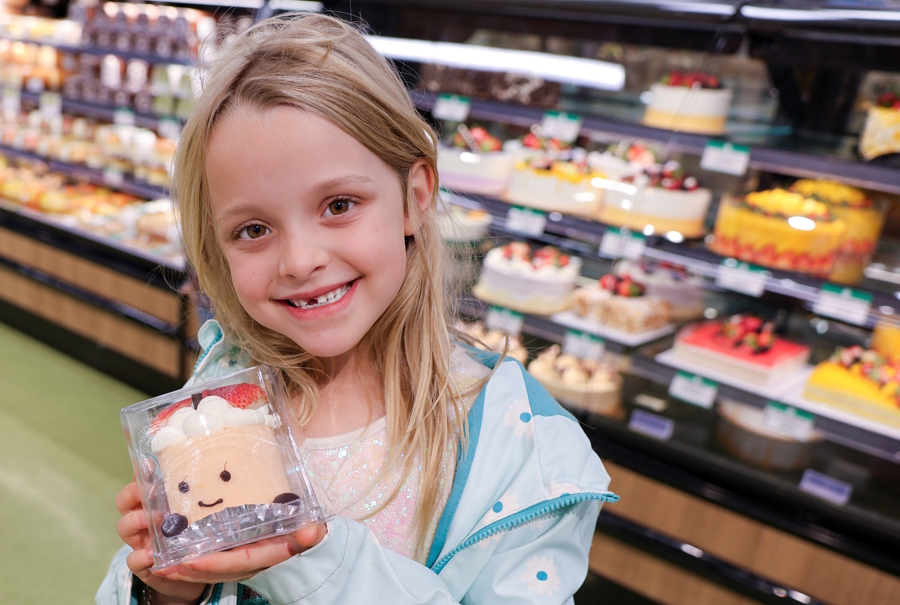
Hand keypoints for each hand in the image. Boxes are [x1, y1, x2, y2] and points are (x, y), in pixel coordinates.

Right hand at [115, 481, 206, 604]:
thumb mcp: (198, 513)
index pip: (141, 482)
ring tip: (151, 519)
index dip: (142, 472)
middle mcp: (144, 519)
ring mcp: (141, 541)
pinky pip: (133, 560)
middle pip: (125, 501)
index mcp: (156, 503)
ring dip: (135, 520)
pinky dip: (140, 556)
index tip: (151, 464)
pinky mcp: (143, 565)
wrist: (191, 573)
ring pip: (124, 527)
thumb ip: (200, 497)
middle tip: (148, 492)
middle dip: (133, 493)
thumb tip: (218, 471)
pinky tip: (151, 554)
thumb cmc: (194, 535)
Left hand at [152, 523, 326, 584]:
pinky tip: (170, 556)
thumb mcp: (314, 529)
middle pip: (216, 571)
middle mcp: (252, 562)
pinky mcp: (235, 556)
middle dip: (188, 572)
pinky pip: (210, 563)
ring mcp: (242, 561)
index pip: (239, 562)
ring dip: (183, 570)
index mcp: (269, 555)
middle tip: (162, 567)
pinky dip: (190, 563)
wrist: (311, 538)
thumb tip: (310, 533)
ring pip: (209, 570)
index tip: (191, 561)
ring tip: (158, 564)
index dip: (215, 564)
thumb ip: (312, 532)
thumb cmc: (310, 528)